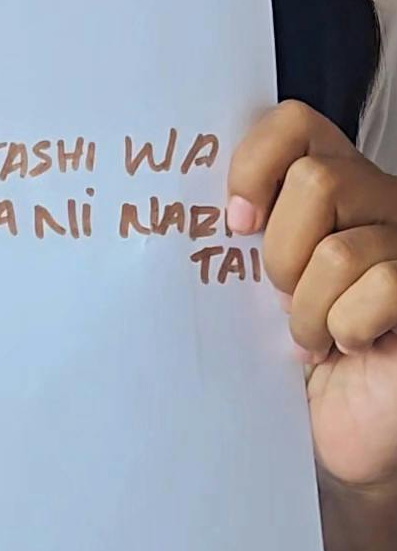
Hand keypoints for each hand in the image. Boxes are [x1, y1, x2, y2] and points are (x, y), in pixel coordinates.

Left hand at [228, 101, 396, 494]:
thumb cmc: (286, 353)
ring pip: (339, 248)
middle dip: (281, 254)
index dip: (255, 166)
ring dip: (309, 310)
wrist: (334, 426)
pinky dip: (346, 329)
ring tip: (312, 335)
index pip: (294, 123)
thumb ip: (238, 231)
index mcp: (334, 181)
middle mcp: (379, 201)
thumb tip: (173, 202)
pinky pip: (378, 288)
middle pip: (318, 181)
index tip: (236, 223)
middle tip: (281, 297)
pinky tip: (349, 347)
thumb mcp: (250, 279)